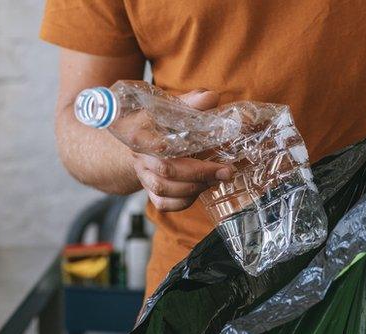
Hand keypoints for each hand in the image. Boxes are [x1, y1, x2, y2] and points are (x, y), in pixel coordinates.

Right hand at [132, 89, 233, 211]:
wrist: (141, 139)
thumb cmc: (161, 122)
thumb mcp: (174, 108)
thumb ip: (192, 103)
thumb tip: (211, 97)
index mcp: (142, 132)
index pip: (148, 141)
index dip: (165, 147)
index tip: (188, 150)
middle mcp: (140, 156)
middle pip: (165, 170)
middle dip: (198, 173)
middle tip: (225, 171)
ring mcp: (143, 175)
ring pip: (164, 190)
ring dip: (194, 187)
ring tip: (216, 179)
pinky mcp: (149, 191)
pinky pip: (163, 204)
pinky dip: (184, 201)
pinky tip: (200, 190)